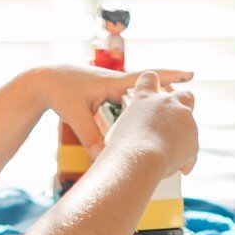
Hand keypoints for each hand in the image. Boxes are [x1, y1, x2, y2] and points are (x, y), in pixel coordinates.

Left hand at [40, 64, 193, 158]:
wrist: (43, 81)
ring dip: (157, 101)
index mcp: (113, 83)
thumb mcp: (76, 115)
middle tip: (192, 97)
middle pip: (151, 86)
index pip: (148, 78)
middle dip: (171, 89)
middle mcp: (116, 83)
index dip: (170, 77)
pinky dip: (142, 109)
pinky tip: (149, 120)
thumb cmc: (59, 93)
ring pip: (141, 95)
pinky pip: (130, 103)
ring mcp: (111, 89)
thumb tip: (103, 158)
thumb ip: (91, 137)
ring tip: (175, 112)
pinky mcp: (105, 97)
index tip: (190, 75)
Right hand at [114, 71, 198, 176]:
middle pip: (185, 96)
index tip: (153, 96)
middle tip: (175, 123)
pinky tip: (182, 169)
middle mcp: (168, 103)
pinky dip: (188, 160)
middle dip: (184, 107)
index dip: (152, 85)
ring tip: (171, 156)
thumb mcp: (121, 129)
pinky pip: (193, 151)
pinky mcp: (193, 139)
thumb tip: (137, 137)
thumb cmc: (124, 147)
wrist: (139, 160)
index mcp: (146, 98)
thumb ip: (133, 126)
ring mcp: (184, 119)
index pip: (149, 78)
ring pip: (191, 126)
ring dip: (184, 139)